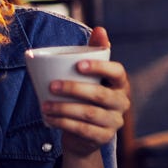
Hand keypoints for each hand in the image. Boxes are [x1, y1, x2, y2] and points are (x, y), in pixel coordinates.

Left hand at [41, 26, 130, 157]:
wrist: (84, 134)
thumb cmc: (87, 96)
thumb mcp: (91, 76)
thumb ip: (95, 52)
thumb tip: (100, 28)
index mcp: (121, 84)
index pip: (118, 72)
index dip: (100, 68)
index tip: (79, 64)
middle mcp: (122, 103)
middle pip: (100, 95)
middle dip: (74, 89)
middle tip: (52, 86)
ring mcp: (114, 122)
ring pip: (89, 114)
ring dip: (64, 108)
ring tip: (45, 105)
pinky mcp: (103, 138)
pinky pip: (82, 130)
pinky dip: (63, 123)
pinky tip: (49, 119)